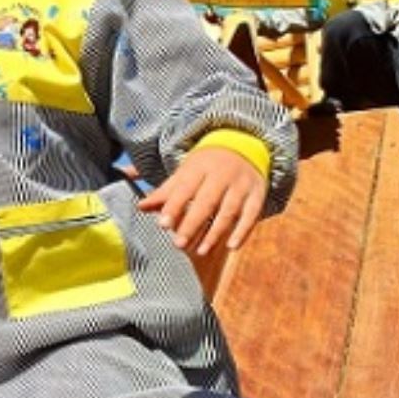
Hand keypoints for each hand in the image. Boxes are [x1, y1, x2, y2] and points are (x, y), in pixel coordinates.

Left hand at [138, 147, 266, 255]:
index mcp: (200, 166)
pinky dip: (242, 232)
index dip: (174, 206)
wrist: (244, 146)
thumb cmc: (207, 165)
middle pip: (207, 201)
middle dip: (192, 223)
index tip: (163, 224)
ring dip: (215, 233)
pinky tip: (231, 247)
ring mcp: (241, 185)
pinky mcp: (257, 194)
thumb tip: (141, 206)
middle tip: (178, 244)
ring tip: (200, 251)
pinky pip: (251, 215)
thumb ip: (165, 191)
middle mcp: (222, 174)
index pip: (185, 188)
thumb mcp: (186, 172)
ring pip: (229, 211)